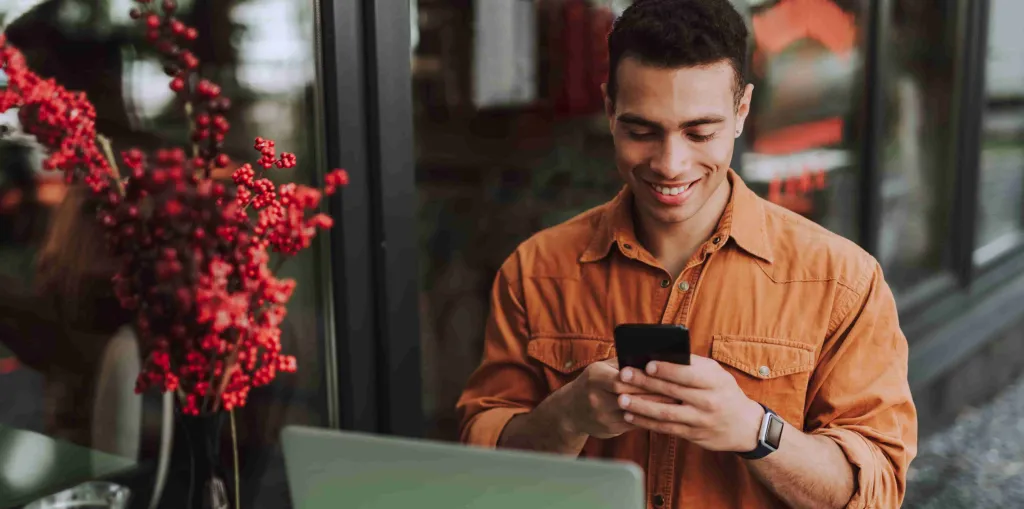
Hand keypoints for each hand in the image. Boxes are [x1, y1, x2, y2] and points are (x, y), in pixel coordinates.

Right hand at [555, 358, 675, 438]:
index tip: (664, 377)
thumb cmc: (592, 383)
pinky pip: (633, 424)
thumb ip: (622, 363)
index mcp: (594, 377)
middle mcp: (595, 397)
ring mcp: (601, 415)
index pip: (622, 379)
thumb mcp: (601, 368)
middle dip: (654, 394)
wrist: (569, 411)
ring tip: (676, 404)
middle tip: (678, 392)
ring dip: (655, 408)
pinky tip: (663, 415)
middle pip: (630, 396)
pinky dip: (649, 418)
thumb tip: (650, 356)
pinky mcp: (608, 429)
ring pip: (634, 412)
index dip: (643, 379)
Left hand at [616, 355, 763, 452]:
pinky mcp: (693, 435)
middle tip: (624, 376)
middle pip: (672, 392)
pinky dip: (646, 422)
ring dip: (641, 407)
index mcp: (714, 382)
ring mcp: (700, 420)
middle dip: (645, 384)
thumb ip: (693, 364)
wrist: (745, 426)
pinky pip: (665, 428)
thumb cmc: (724, 391)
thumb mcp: (717, 374)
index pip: (687, 374)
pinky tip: (630, 416)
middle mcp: (708, 401)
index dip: (666, 369)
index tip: (647, 364)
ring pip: (665, 413)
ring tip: (621, 399)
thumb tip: (661, 354)